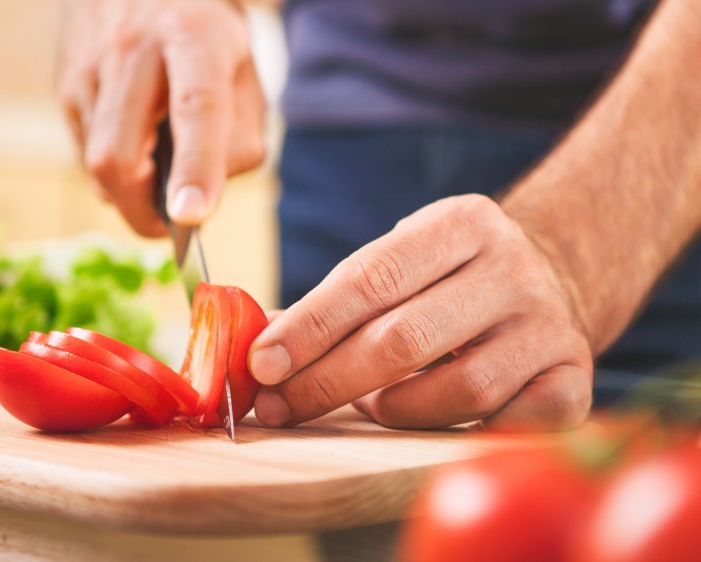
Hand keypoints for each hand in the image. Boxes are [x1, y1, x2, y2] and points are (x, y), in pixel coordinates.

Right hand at [58, 0, 264, 235]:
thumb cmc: (205, 36)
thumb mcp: (244, 71)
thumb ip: (241, 137)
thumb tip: (198, 201)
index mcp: (193, 33)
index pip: (196, 108)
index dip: (196, 167)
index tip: (192, 216)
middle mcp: (133, 46)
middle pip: (119, 155)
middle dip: (141, 210)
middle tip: (170, 224)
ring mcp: (89, 65)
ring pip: (97, 163)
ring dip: (129, 192)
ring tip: (158, 172)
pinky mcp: (65, 83)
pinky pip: (86, 152)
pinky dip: (115, 168)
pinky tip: (136, 143)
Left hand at [249, 194, 594, 431]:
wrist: (552, 279)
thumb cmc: (447, 279)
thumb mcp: (401, 260)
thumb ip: (337, 300)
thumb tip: (258, 350)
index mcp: (462, 223)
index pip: (371, 278)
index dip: (310, 327)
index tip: (260, 365)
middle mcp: (513, 269)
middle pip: (406, 338)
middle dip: (327, 381)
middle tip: (277, 408)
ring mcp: (550, 326)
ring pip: (459, 389)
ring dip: (392, 408)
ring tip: (362, 405)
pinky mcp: (576, 378)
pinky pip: (510, 424)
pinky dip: (457, 431)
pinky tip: (424, 421)